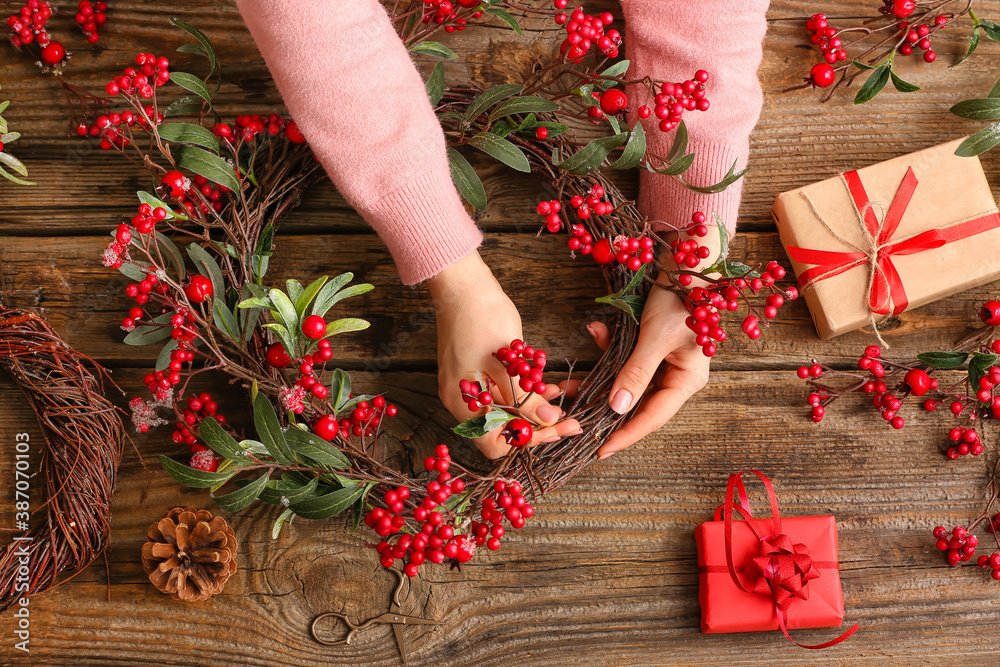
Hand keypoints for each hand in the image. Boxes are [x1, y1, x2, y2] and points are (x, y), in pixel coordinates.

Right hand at [427, 251, 580, 458]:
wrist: (461, 284)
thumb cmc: (481, 317)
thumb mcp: (510, 362)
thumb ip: (527, 398)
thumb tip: (550, 421)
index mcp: (462, 404)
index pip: (495, 443)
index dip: (529, 439)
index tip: (559, 427)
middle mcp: (460, 401)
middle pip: (500, 431)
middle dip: (535, 425)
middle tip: (567, 418)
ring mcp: (465, 386)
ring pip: (503, 413)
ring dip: (531, 409)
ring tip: (559, 399)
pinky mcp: (472, 371)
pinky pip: (499, 395)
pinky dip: (522, 394)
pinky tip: (544, 384)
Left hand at [584, 285, 710, 458]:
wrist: (684, 261)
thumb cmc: (678, 298)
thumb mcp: (654, 337)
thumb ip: (635, 373)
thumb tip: (617, 408)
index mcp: (686, 380)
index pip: (652, 417)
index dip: (625, 434)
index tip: (600, 449)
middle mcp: (675, 376)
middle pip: (636, 403)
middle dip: (603, 408)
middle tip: (574, 421)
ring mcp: (662, 362)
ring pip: (624, 383)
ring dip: (598, 379)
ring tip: (568, 385)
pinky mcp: (648, 348)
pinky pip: (623, 359)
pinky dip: (607, 350)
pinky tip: (594, 331)